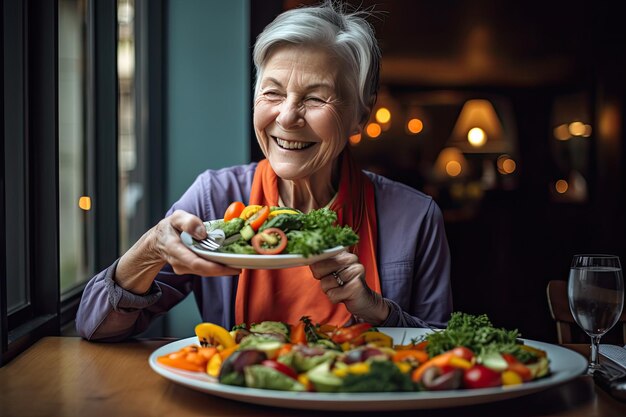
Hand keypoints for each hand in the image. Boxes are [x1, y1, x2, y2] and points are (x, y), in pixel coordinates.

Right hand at [116, 209, 240, 293]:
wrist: (157, 242)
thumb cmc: (169, 228)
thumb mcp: (176, 218)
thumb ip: (188, 222)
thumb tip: (202, 233)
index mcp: (175, 249)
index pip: (196, 262)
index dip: (214, 267)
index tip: (231, 267)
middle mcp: (179, 263)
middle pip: (204, 270)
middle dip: (223, 270)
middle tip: (242, 265)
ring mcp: (183, 268)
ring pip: (205, 271)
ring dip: (222, 269)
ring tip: (239, 263)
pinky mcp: (189, 269)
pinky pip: (204, 269)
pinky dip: (217, 266)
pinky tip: (228, 262)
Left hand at [309, 251, 388, 324]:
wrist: (364, 300)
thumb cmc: (344, 285)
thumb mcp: (330, 272)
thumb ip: (320, 264)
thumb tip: (306, 260)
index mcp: (343, 251)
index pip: (319, 253)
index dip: (315, 267)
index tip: (323, 273)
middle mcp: (351, 258)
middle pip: (319, 267)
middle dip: (322, 280)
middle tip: (335, 282)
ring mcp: (355, 271)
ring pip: (325, 283)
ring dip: (330, 291)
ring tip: (341, 289)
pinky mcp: (357, 286)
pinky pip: (333, 295)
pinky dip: (336, 298)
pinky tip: (345, 295)